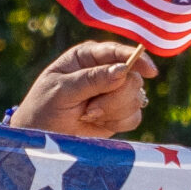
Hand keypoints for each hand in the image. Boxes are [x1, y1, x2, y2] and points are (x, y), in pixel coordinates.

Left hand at [8, 41, 156, 138]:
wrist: (41, 138)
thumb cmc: (44, 107)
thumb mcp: (62, 91)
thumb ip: (91, 80)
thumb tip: (123, 70)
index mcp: (87, 56)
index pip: (117, 51)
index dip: (136, 58)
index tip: (149, 71)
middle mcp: (104, 70)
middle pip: (132, 78)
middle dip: (115, 97)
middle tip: (91, 110)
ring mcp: (113, 92)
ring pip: (136, 98)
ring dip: (114, 111)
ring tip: (89, 116)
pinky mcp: (118, 113)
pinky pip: (135, 116)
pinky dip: (118, 123)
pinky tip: (98, 124)